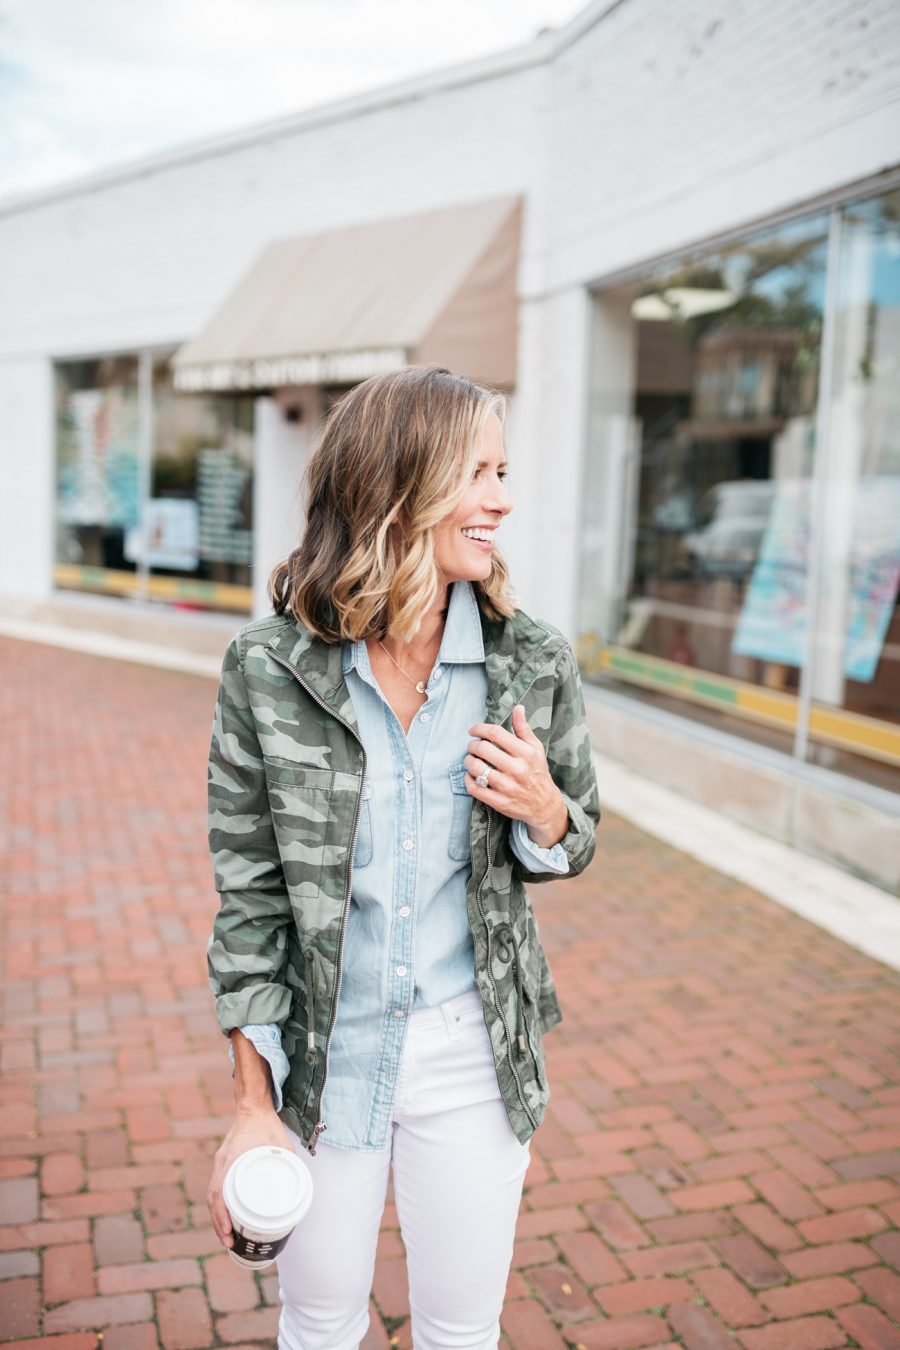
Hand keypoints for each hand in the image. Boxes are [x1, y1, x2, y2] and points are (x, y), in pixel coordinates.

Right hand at [207, 1106, 292, 1248]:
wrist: (253, 1106)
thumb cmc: (267, 1124)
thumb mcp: (283, 1144)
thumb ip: (290, 1164)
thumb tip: (301, 1188)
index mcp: (231, 1159)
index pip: (218, 1192)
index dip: (221, 1215)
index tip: (228, 1232)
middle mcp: (222, 1163)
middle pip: (213, 1198)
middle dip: (218, 1224)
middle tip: (229, 1243)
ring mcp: (221, 1163)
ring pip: (213, 1195)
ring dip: (218, 1217)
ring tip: (227, 1237)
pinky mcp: (224, 1163)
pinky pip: (217, 1187)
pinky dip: (219, 1204)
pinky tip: (226, 1217)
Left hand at [465, 705, 568, 848]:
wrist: (544, 804)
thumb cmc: (537, 772)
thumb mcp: (535, 748)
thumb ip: (523, 728)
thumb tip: (518, 707)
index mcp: (526, 753)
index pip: (495, 733)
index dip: (479, 729)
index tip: (473, 730)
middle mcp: (517, 769)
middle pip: (483, 750)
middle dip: (472, 745)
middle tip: (472, 746)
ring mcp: (508, 787)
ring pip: (476, 769)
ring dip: (468, 761)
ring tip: (470, 760)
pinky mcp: (500, 802)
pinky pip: (475, 789)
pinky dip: (468, 780)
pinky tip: (471, 775)